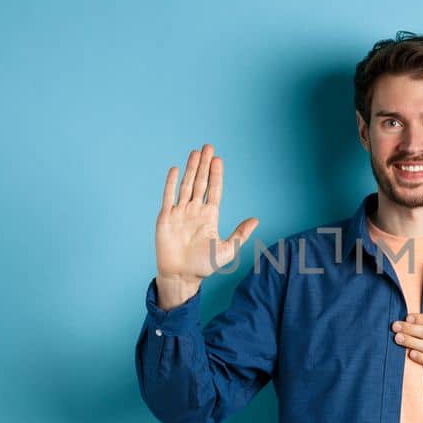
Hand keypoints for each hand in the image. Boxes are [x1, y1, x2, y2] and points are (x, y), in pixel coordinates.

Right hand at [155, 144, 259, 308]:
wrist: (181, 276)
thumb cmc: (204, 266)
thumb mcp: (227, 250)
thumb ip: (240, 234)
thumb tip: (256, 220)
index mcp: (209, 216)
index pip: (214, 190)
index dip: (216, 174)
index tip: (218, 159)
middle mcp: (195, 211)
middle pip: (200, 182)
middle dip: (205, 164)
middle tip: (209, 146)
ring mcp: (180, 212)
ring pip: (186, 185)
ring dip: (191, 168)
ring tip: (195, 152)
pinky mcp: (166, 217)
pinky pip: (168, 196)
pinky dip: (171, 182)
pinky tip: (175, 169)